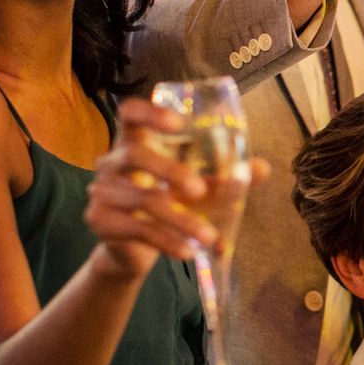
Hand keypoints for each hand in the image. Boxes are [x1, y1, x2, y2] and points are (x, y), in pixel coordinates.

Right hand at [83, 98, 216, 278]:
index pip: (129, 114)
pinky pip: (138, 229)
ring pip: (144, 198)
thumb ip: (226, 177)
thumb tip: (262, 168)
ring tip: (209, 237)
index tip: (178, 122)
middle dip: (170, 169)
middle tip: (200, 190)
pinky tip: (189, 252)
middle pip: (135, 154)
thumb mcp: (199, 190)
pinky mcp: (101, 221)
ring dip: (181, 219)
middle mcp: (113, 162)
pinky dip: (168, 241)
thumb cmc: (168, 205)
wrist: (134, 250)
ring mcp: (102, 191)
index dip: (149, 112)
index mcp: (135, 143)